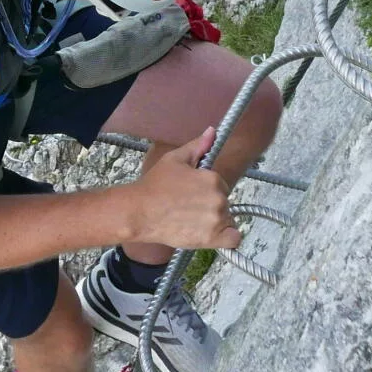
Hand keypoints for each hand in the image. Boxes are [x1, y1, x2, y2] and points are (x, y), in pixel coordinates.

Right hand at [128, 128, 240, 249]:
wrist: (138, 212)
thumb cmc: (153, 186)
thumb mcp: (174, 159)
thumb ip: (198, 146)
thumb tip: (212, 131)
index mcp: (212, 178)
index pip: (219, 185)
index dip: (206, 190)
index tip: (191, 195)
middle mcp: (218, 198)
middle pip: (223, 202)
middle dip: (209, 205)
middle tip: (188, 208)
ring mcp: (216, 219)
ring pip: (226, 219)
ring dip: (214, 221)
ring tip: (191, 221)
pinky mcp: (212, 238)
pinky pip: (233, 239)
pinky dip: (227, 237)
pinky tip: (212, 234)